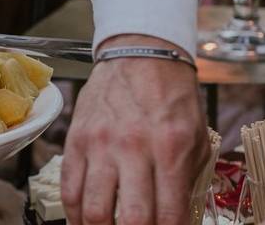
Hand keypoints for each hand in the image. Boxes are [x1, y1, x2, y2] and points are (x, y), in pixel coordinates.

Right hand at [61, 35, 206, 224]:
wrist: (139, 55)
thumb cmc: (171, 95)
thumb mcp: (195, 137)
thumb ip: (185, 179)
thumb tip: (172, 217)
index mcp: (169, 149)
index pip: (169, 215)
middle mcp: (133, 148)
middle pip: (130, 218)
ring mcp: (100, 144)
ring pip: (93, 208)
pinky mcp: (77, 138)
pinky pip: (69, 185)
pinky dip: (73, 212)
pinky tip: (81, 221)